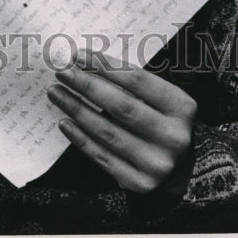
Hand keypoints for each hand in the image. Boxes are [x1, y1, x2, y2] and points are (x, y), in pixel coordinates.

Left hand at [48, 50, 195, 193]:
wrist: (177, 169)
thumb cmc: (160, 121)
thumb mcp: (158, 98)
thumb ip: (129, 82)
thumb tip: (84, 61)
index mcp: (181, 107)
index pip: (137, 79)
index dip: (104, 65)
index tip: (78, 54)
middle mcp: (173, 137)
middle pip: (121, 105)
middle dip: (87, 85)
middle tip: (62, 72)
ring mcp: (157, 163)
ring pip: (108, 132)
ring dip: (77, 109)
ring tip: (56, 93)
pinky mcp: (140, 183)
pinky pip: (103, 157)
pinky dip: (80, 138)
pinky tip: (65, 122)